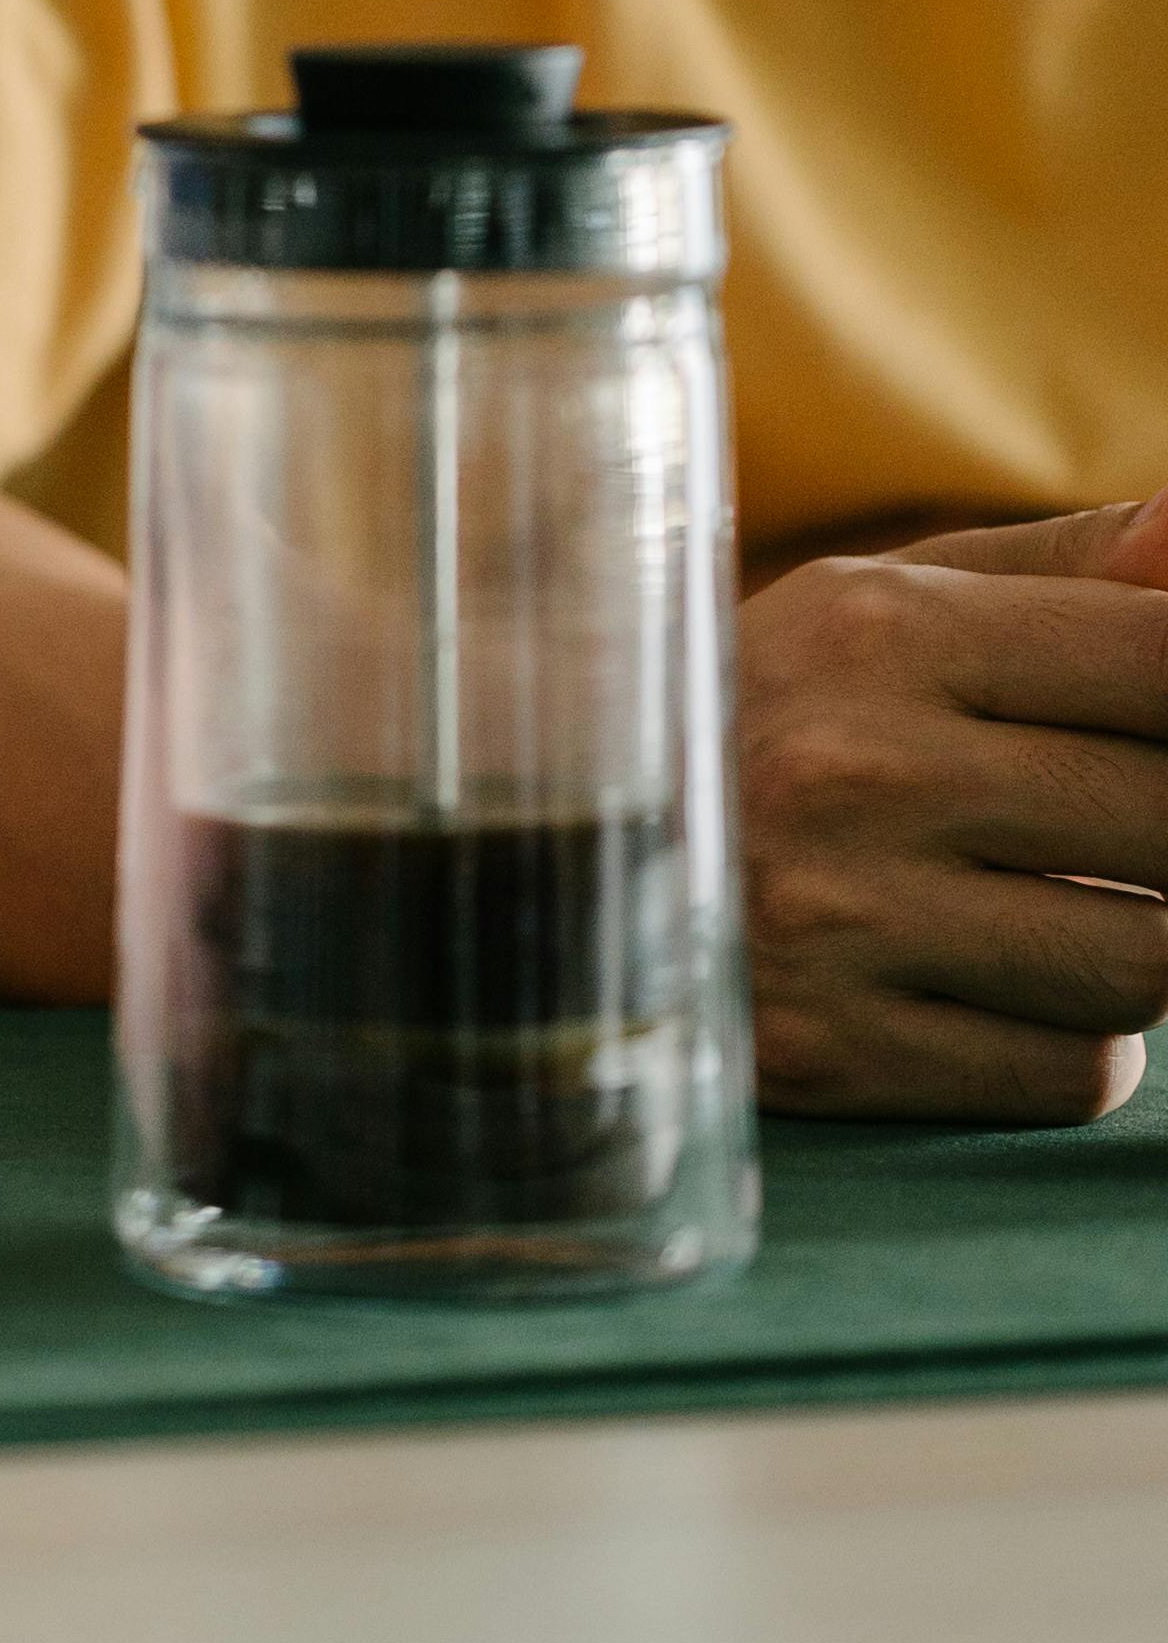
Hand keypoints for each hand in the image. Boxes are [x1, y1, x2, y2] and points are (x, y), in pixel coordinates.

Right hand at [742, 492, 1167, 1120]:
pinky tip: (999, 987)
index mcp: (882, 631)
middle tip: (1117, 829)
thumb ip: (1068, 571)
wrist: (538, 848)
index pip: (1157, 661)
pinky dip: (1072, 1042)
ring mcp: (838, 922)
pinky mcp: (831, 1053)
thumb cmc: (767, 711)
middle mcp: (855, 770)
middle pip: (1167, 823)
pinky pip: (1068, 1071)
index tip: (1163, 729)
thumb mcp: (882, 604)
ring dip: (1139, 948)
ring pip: (1142, 969)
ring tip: (1066, 909)